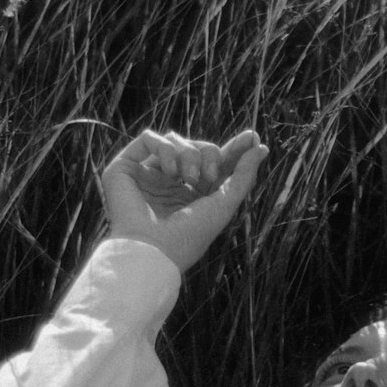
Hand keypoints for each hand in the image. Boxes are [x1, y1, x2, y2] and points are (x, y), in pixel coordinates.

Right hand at [100, 127, 267, 272]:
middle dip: (210, 155)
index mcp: (193, 194)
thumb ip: (243, 176)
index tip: (252, 137)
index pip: (215, 162)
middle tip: (209, 177)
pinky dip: (165, 149)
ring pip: (175, 140)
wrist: (153, 250)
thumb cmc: (189, 235)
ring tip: (187, 178)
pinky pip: (149, 139)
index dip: (234, 149)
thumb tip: (260, 147)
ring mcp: (148, 174)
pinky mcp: (126, 168)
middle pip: (198, 147)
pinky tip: (170, 172)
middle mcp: (170, 183)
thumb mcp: (224, 204)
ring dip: (189, 155)